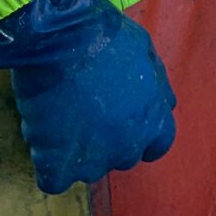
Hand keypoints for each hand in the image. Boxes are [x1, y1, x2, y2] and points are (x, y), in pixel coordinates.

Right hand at [0, 0, 175, 193]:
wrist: (64, 37)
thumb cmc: (109, 38)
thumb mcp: (149, 54)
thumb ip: (159, 86)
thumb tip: (167, 106)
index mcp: (152, 120)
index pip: (158, 145)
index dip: (144, 134)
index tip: (127, 120)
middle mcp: (127, 147)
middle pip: (124, 155)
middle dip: (113, 137)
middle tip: (93, 109)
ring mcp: (93, 160)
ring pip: (90, 167)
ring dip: (82, 149)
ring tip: (68, 115)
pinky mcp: (58, 164)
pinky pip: (56, 179)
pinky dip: (52, 164)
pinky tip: (49, 139)